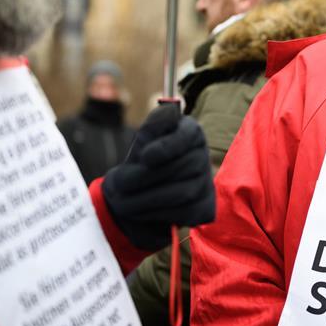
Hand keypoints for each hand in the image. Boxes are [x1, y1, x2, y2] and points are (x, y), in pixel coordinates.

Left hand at [102, 104, 214, 250]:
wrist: (139, 193)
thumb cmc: (143, 160)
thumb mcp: (145, 138)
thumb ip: (154, 124)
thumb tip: (170, 111)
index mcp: (191, 132)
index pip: (186, 137)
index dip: (167, 147)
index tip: (146, 156)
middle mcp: (203, 156)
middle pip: (179, 168)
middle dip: (144, 178)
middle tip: (119, 184)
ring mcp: (206, 183)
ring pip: (179, 193)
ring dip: (146, 199)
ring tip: (123, 202)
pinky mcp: (205, 208)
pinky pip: (181, 213)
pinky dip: (156, 214)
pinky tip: (142, 210)